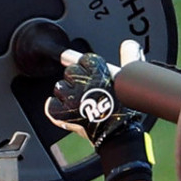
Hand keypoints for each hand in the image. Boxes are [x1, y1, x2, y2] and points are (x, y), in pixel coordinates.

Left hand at [45, 42, 152, 180]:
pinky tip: (67, 112)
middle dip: (76, 81)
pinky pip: (51, 105)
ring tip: (79, 104)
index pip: (85, 60)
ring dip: (66, 95)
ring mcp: (72, 98)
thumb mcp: (129, 82)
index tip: (91, 76)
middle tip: (87, 93)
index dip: (87, 69)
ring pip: (60, 87)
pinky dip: (56, 109)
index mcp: (99, 71)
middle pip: (70, 72)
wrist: (119, 136)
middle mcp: (83, 82)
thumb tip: (129, 44)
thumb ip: (128, 59)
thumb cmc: (125, 113)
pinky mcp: (63, 113)